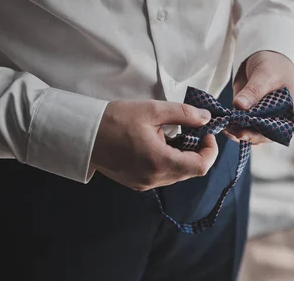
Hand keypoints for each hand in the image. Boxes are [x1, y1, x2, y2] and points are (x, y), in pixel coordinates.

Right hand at [90, 100, 217, 190]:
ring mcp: (144, 183)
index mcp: (160, 162)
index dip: (210, 151)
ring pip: (177, 175)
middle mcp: (153, 178)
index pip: (200, 167)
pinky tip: (160, 145)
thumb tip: (206, 119)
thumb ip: (184, 114)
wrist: (83, 134)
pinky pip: (163, 176)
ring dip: (183, 157)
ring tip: (174, 136)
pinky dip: (169, 162)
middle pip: (190, 172)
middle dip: (197, 152)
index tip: (207, 134)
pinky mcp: (136, 183)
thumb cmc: (115, 119)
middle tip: (193, 131)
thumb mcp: (152, 110)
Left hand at [226, 50, 293, 144]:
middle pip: (260, 134)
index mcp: (288, 115)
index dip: (258, 135)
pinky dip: (232, 125)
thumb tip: (240, 106)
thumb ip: (254, 91)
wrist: (266, 54)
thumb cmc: (274, 65)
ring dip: (236, 131)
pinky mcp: (249, 112)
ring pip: (249, 131)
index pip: (274, 132)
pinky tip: (223, 123)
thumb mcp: (265, 75)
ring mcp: (261, 117)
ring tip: (224, 127)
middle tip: (229, 130)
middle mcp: (276, 120)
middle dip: (244, 134)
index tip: (243, 133)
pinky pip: (241, 123)